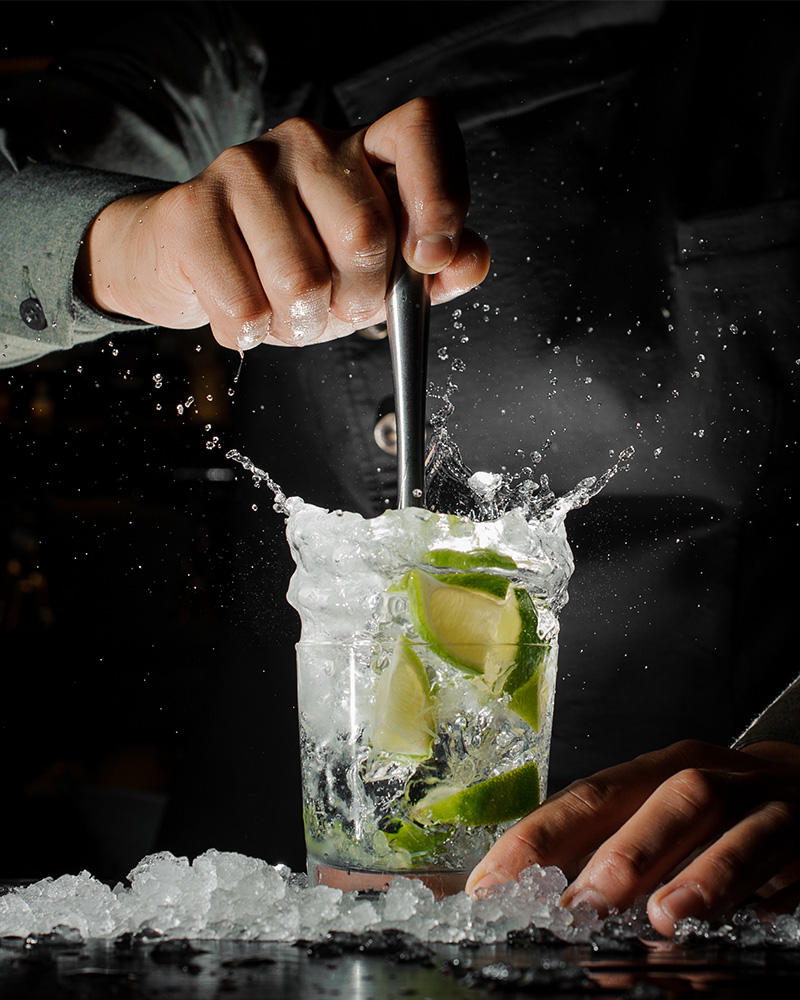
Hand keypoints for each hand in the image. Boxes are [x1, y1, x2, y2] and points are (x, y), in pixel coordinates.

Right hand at [75, 98, 489, 348]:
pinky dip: (253, 334)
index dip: (439, 196)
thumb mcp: (374, 274)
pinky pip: (246, 305)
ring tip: (286, 311)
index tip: (430, 258)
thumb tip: (469, 260)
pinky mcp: (193, 207)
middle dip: (356, 300)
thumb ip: (431, 270)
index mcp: (365, 152)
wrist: (194, 264)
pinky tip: (247, 314)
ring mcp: (247, 166)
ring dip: (300, 324)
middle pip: (365, 234)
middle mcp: (309, 143)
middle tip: (335, 306)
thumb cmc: (295, 266)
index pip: (422, 131)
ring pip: (301, 280)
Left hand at [465, 739, 799, 935]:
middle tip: (577, 907)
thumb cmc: (713, 811)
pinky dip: (758, 878)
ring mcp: (753, 796)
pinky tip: (742, 911)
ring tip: (664, 915)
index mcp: (649, 772)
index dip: (538, 838)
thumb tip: (534, 895)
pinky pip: (779, 846)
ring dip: (691, 866)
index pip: (586, 797)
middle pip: (654, 797)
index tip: (493, 885)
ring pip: (719, 815)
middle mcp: (698, 773)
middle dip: (614, 853)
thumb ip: (605, 848)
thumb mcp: (656, 816)